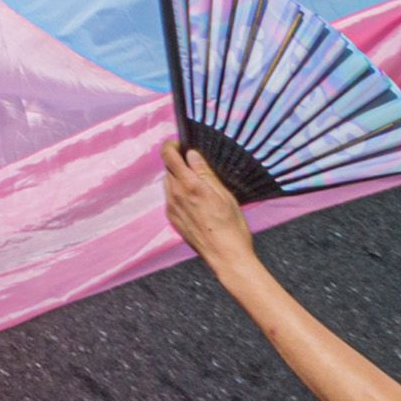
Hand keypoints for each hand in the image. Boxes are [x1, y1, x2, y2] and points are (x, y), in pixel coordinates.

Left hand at [161, 138, 257, 274]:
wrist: (226, 257)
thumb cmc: (231, 226)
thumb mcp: (224, 195)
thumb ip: (205, 173)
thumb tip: (191, 154)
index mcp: (189, 185)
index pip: (168, 156)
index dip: (171, 145)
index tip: (180, 143)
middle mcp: (175, 194)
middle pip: (169, 169)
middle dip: (179, 163)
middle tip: (196, 166)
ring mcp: (171, 207)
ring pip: (169, 183)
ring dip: (178, 179)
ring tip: (199, 186)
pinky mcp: (172, 218)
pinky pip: (170, 198)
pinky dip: (179, 193)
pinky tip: (196, 202)